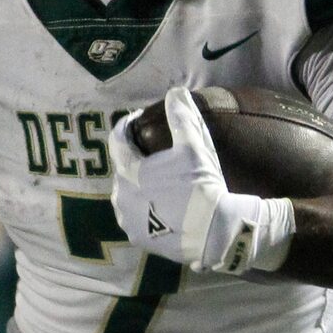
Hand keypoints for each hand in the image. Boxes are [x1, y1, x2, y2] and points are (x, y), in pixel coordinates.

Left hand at [110, 85, 288, 274]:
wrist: (215, 233)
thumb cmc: (202, 186)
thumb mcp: (194, 146)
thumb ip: (181, 116)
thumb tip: (175, 92)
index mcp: (128, 172)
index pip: (117, 140)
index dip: (127, 125)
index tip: (137, 119)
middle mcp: (121, 197)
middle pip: (122, 169)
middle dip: (135, 159)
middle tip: (155, 154)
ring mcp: (128, 221)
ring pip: (127, 196)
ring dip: (139, 186)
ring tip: (161, 183)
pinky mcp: (139, 240)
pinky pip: (136, 219)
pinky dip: (145, 210)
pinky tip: (163, 208)